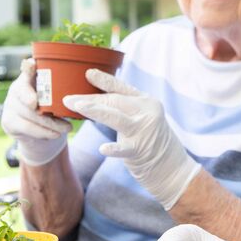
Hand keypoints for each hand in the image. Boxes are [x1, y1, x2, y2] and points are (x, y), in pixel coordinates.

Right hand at [1, 59, 71, 165]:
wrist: (36, 130)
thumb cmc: (51, 107)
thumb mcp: (56, 95)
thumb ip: (63, 88)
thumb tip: (88, 82)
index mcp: (29, 77)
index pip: (27, 69)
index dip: (29, 67)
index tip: (32, 64)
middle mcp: (16, 88)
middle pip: (30, 98)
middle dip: (49, 111)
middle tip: (65, 118)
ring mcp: (10, 104)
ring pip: (30, 115)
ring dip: (50, 124)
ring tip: (67, 128)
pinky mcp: (8, 121)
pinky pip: (27, 127)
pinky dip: (43, 132)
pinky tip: (55, 134)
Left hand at [63, 69, 200, 209]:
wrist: (172, 168)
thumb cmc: (151, 142)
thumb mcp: (142, 119)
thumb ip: (124, 110)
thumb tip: (95, 101)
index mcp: (147, 102)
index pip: (122, 88)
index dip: (104, 80)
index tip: (87, 73)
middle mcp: (148, 112)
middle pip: (114, 102)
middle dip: (89, 99)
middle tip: (68, 99)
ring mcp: (145, 130)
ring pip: (116, 117)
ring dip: (95, 111)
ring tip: (78, 107)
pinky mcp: (141, 150)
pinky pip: (124, 149)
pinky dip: (114, 148)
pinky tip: (103, 148)